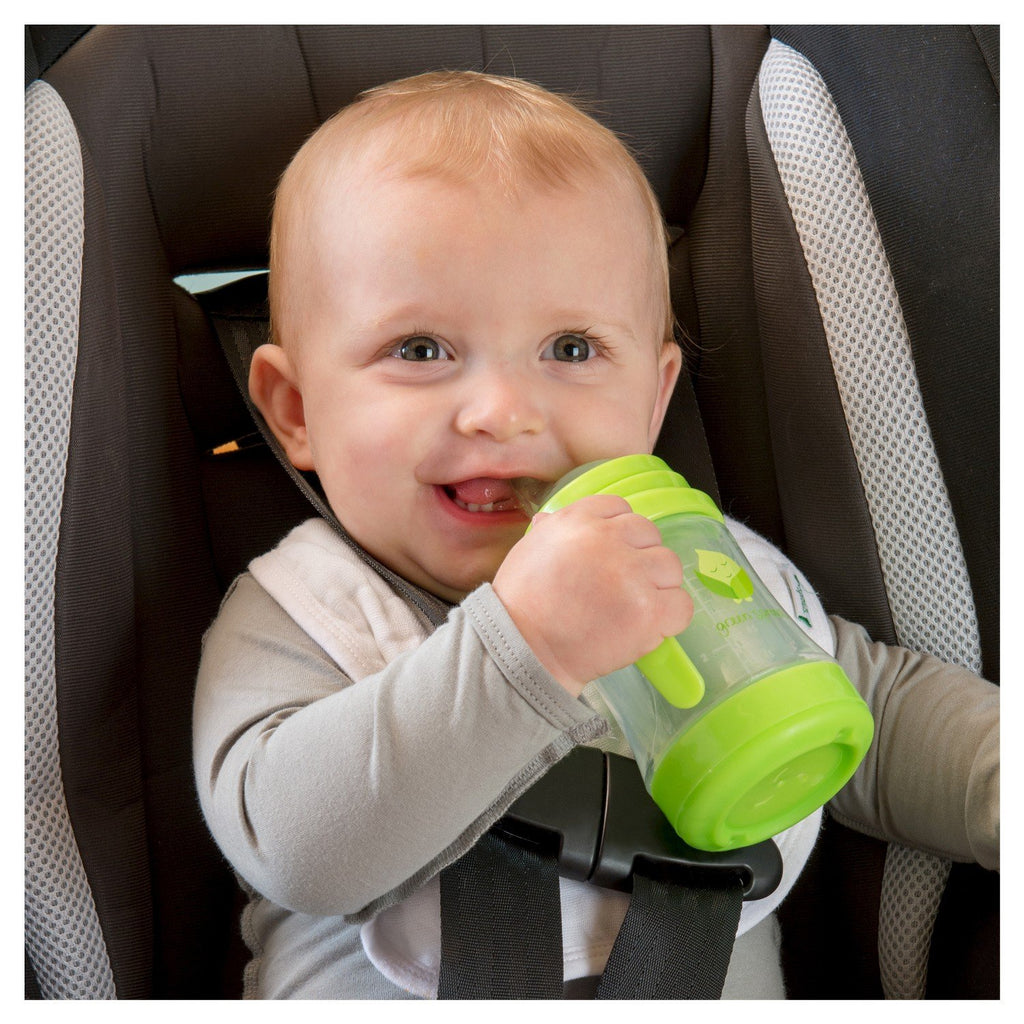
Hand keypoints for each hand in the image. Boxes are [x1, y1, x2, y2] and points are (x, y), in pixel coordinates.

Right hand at [492, 494, 693, 696]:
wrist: (525, 650)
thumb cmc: (521, 605)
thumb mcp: (528, 550)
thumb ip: (550, 531)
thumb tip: (551, 520)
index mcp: (578, 520)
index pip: (620, 508)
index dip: (620, 534)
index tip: (613, 555)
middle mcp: (607, 539)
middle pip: (650, 535)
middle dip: (640, 560)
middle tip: (622, 588)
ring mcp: (631, 574)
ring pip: (670, 567)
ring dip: (658, 587)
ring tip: (633, 609)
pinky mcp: (648, 610)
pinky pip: (681, 605)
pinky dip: (670, 618)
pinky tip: (647, 627)